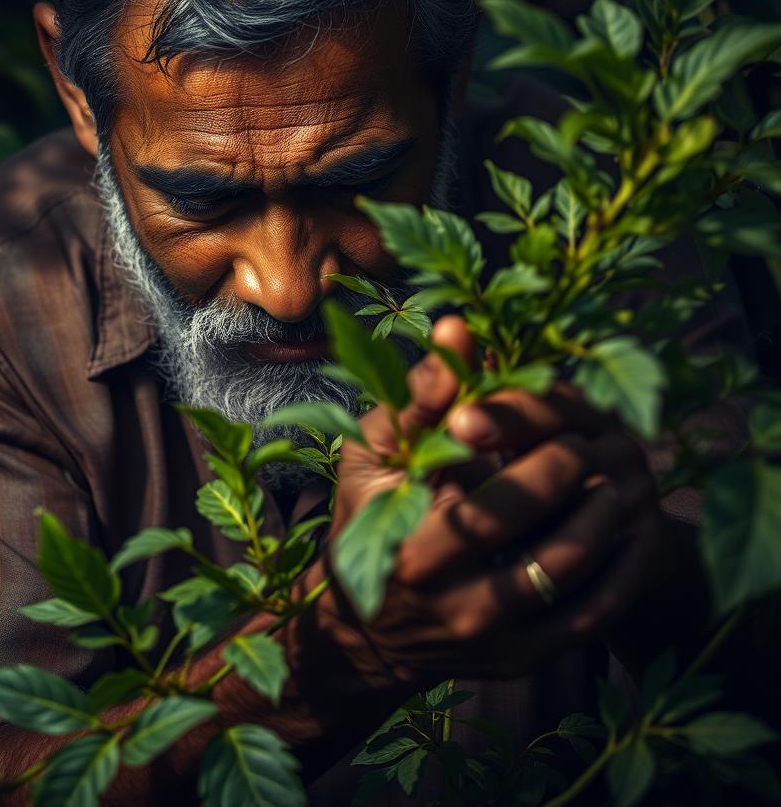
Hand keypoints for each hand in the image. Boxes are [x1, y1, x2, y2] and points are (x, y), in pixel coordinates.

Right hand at [301, 316, 670, 694]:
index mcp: (416, 549)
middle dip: (582, 483)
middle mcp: (460, 606)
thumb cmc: (368, 519)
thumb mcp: (377, 454)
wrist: (366, 628)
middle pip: (557, 542)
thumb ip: (421, 395)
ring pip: (584, 582)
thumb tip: (459, 326)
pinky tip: (617, 528)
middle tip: (585, 447)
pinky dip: (619, 568)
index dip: (544, 453)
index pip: (505, 499)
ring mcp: (497, 641)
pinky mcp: (522, 660)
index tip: (555, 424)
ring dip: (609, 521)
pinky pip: (594, 617)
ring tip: (606, 481)